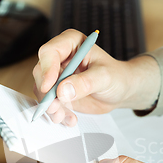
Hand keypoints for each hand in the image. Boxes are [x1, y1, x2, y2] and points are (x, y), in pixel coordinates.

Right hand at [33, 29, 159, 125]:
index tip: (50, 88)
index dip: (47, 69)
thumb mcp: (105, 77)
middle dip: (46, 93)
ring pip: (42, 90)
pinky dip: (57, 114)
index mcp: (71, 43)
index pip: (49, 52)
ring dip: (50, 106)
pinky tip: (70, 119)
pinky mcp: (58, 92)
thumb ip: (85, 83)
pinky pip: (49, 103)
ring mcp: (57, 75)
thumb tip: (62, 91)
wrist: (121, 90)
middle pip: (41, 72)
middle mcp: (60, 57)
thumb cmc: (116, 76)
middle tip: (55, 107)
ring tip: (63, 116)